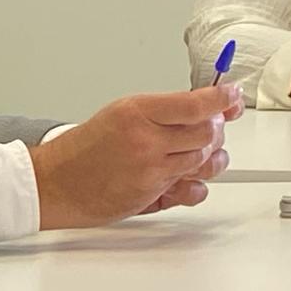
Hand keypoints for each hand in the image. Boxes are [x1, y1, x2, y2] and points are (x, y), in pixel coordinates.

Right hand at [33, 86, 235, 227]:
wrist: (58, 181)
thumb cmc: (88, 148)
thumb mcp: (122, 113)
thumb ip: (163, 111)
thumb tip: (205, 106)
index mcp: (138, 112)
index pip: (194, 103)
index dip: (221, 98)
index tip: (231, 95)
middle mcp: (146, 140)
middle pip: (208, 133)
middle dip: (216, 129)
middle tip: (211, 126)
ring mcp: (151, 170)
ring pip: (205, 160)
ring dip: (211, 157)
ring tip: (200, 153)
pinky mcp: (152, 195)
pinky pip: (194, 190)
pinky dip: (197, 186)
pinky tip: (187, 180)